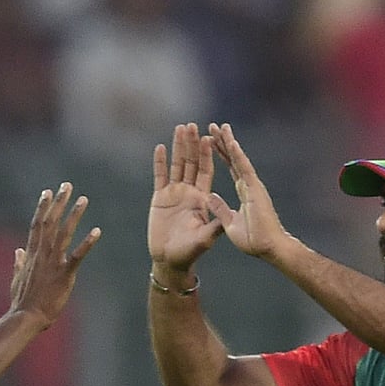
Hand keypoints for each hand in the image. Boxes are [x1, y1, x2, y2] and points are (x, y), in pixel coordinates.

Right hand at [9, 182, 100, 327]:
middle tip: (67, 186)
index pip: (37, 225)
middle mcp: (42, 254)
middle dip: (59, 202)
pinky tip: (97, 231)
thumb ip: (19, 263)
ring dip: (74, 215)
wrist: (26, 317)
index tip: (47, 192)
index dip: (43, 207)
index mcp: (31, 254)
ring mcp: (53, 263)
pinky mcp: (64, 274)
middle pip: (50, 222)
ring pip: (64, 233)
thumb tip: (18, 251)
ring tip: (83, 199)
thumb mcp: (17, 279)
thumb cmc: (22, 302)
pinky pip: (77, 255)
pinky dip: (87, 243)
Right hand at [148, 123, 223, 271]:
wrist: (170, 260)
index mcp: (202, 198)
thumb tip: (224, 211)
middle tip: (192, 125)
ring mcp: (174, 194)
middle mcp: (189, 192)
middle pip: (191, 163)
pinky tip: (160, 147)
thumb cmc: (190, 252)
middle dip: (192, 144)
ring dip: (178, 147)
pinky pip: (160, 176)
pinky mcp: (160, 198)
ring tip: (180, 128)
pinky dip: (160, 162)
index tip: (209, 137)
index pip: (206, 171)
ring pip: (176, 165)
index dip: (208, 154)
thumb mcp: (205, 238)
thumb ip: (214, 224)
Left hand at [207, 123, 288, 258]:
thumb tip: (209, 197)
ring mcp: (252, 186)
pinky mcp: (255, 190)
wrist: (269, 249)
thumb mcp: (230, 223)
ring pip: (238, 159)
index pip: (229, 168)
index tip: (210, 141)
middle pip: (232, 159)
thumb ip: (220, 209)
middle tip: (212, 126)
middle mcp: (248, 185)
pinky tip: (231, 143)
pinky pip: (244, 170)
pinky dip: (237, 156)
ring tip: (219, 127)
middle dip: (222, 143)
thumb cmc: (253, 240)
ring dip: (228, 143)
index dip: (220, 154)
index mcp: (243, 192)